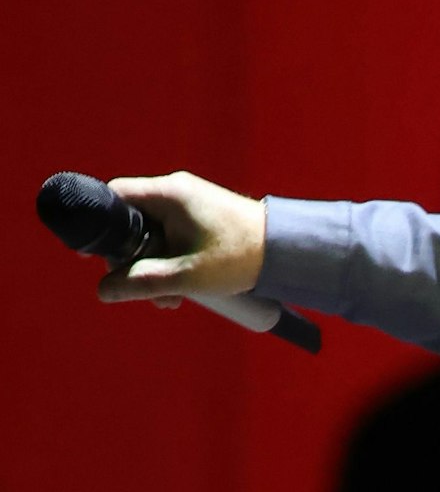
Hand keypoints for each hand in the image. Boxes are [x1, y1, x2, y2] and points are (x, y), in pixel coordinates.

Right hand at [95, 171, 266, 307]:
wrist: (290, 253)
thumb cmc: (242, 257)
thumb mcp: (187, 276)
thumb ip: (142, 283)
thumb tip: (103, 291)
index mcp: (169, 194)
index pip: (114, 197)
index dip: (100, 226)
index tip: (97, 256)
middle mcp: (177, 193)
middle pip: (132, 223)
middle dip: (134, 261)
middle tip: (144, 292)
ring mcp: (191, 205)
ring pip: (153, 236)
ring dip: (154, 269)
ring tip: (170, 298)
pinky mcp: (202, 220)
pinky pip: (172, 239)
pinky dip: (171, 263)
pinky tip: (183, 289)